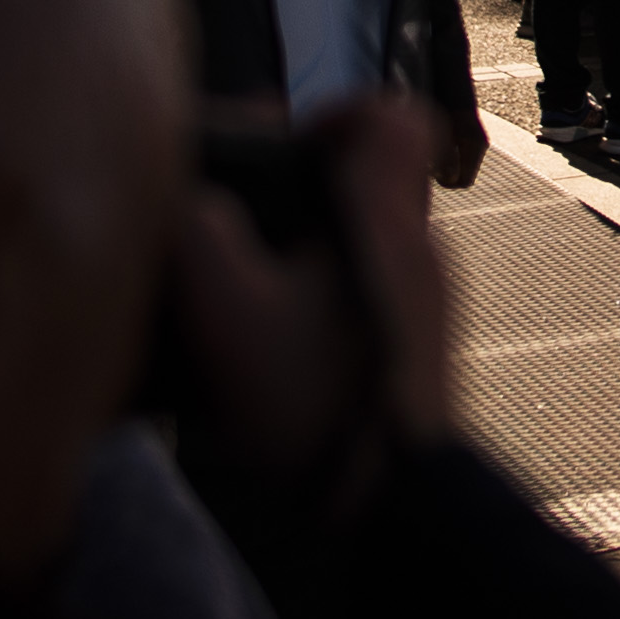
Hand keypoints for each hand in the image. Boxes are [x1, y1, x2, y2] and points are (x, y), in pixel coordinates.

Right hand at [170, 95, 456, 513]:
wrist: (391, 508)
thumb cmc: (314, 404)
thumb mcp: (225, 311)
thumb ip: (198, 236)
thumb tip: (193, 200)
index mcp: (384, 219)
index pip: (395, 117)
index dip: (338, 111)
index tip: (288, 143)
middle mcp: (418, 251)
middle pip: (367, 180)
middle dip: (298, 193)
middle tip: (241, 227)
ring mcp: (427, 304)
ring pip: (364, 243)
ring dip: (305, 255)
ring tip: (246, 296)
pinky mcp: (416, 352)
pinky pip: (367, 298)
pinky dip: (321, 305)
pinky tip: (273, 350)